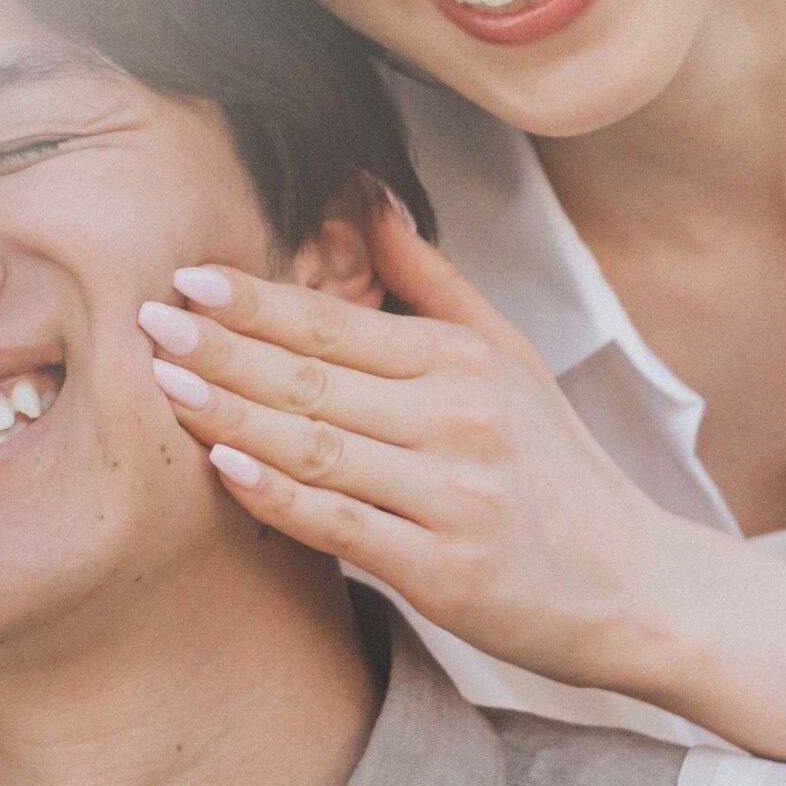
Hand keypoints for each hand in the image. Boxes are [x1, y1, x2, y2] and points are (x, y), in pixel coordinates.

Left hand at [139, 208, 785, 756]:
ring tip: (165, 385)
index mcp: (464, 361)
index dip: (258, 301)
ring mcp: (450, 496)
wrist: (638, 589)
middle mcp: (457, 420)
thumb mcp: (511, 357)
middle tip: (148, 320)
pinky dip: (279, 495)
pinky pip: (340, 525)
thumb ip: (432, 282)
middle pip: (315, 378)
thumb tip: (367, 197)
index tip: (189, 279)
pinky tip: (223, 468)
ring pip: (316, 446)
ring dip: (231, 413)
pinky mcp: (443, 571)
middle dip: (224, 348)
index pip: (339, 323)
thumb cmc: (559, 470)